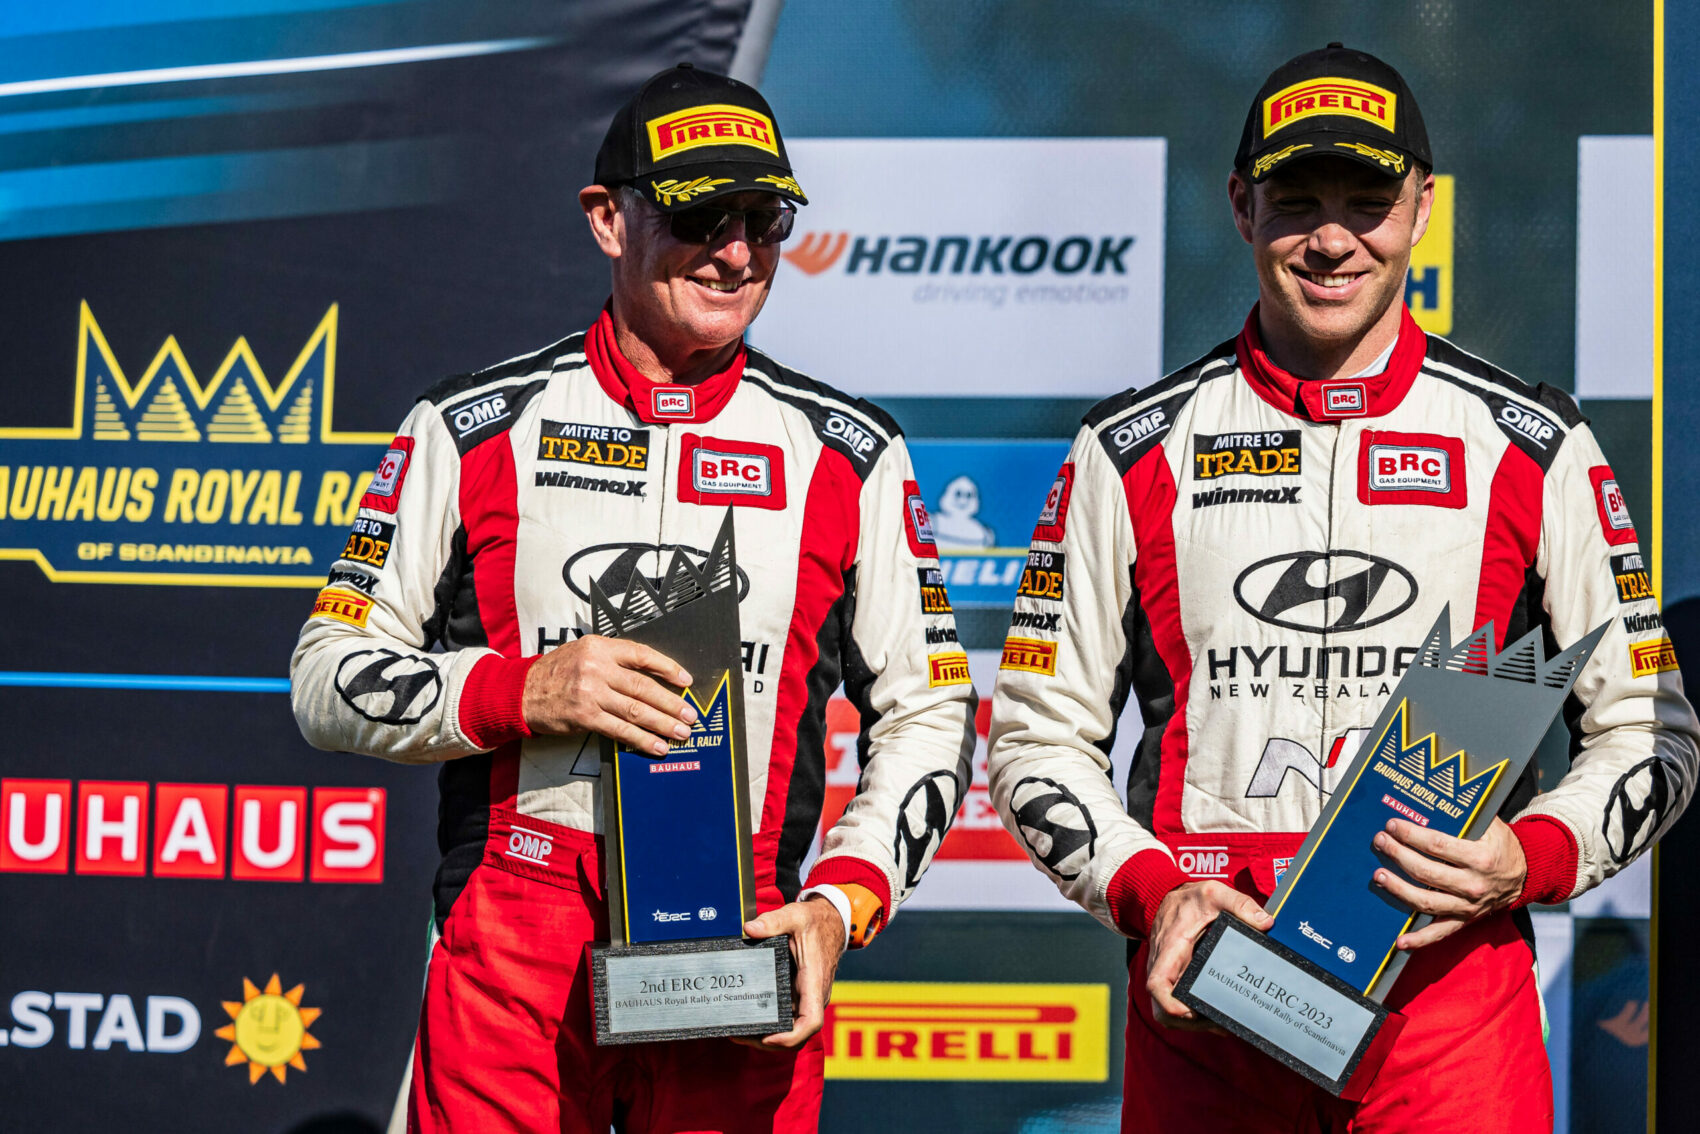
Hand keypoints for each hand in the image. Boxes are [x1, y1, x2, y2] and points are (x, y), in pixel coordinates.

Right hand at [521, 635, 694, 753]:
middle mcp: (596, 667)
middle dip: (671, 703)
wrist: (521, 692)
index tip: (686, 680)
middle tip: (690, 715)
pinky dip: (641, 740)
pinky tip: (657, 746)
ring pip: (635, 710)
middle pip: (642, 686)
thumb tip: (653, 677)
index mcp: (599, 646)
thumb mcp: (583, 653)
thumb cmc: (557, 672)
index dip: (667, 668)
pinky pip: (620, 730)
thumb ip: (614, 659)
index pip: (641, 654)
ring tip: (681, 733)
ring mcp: (590, 693)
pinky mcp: (584, 717)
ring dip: (662, 724)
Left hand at [736, 896, 846, 1049]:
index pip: (811, 1022)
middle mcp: (812, 996)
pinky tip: (748, 1018)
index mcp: (813, 981)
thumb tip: (750, 929)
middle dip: (769, 1042)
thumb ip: (773, 921)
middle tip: (739, 1035)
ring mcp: (806, 998)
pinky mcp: (799, 996)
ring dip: (767, 1037)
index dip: (791, 1036)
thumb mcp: (795, 916)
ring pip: (791, 1030)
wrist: (831, 922)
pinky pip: (787, 1019)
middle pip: (797, 1035)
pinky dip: (769, 1025)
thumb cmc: (816, 922)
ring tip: (738, 1031)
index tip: (768, 1037)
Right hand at [1145, 881, 1272, 1028]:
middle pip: (1163, 1009)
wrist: (1169, 898)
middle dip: (1189, 1023)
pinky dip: (1195, 1017)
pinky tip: (1219, 1016)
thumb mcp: (1214, 893)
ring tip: (1224, 1022)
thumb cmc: (1190, 899)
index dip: (1169, 1004)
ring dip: (1193, 1024)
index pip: (1157, 984)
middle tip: (1219, 1021)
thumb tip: (1265, 923)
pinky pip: (1179, 1006)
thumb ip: (1239, 904)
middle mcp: (1165, 967)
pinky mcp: (1176, 980)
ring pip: (1170, 1014)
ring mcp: (1170, 976)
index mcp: (1171, 949)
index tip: (1188, 1012)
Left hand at [1373, 816, 1526, 949]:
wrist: (1525, 874)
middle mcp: (1474, 884)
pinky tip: (1399, 941)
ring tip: (1379, 875)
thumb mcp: (1489, 825)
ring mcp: (1468, 906)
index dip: (1411, 835)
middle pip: (1426, 872)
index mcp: (1480, 857)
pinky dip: (1419, 940)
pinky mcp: (1464, 920)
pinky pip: (1439, 933)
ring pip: (1426, 902)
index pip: (1437, 845)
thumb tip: (1429, 802)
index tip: (1392, 825)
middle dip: (1398, 855)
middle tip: (1380, 842)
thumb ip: (1464, 816)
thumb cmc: (1500, 845)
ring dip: (1399, 889)